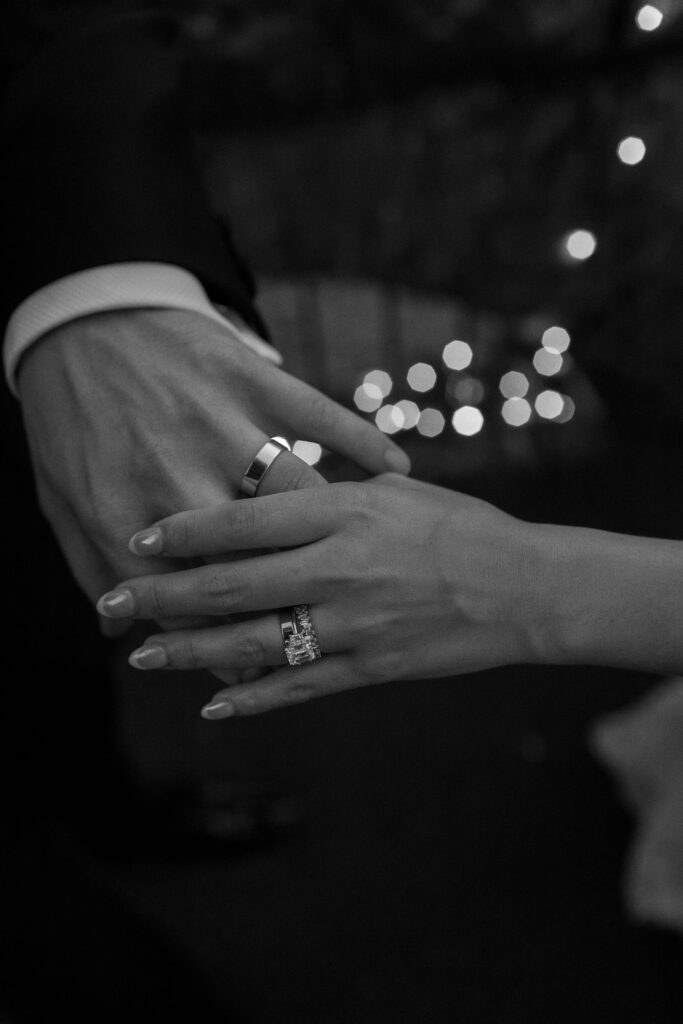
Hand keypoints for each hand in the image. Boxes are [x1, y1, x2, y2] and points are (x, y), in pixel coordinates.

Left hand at [18, 308, 409, 647]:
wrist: (73, 307)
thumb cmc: (63, 413)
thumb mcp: (61, 496)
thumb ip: (92, 563)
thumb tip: (112, 627)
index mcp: (122, 509)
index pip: (185, 601)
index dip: (215, 647)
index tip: (232, 676)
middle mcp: (184, 475)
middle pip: (244, 569)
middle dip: (273, 622)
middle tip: (296, 652)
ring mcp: (228, 424)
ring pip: (295, 502)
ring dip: (335, 527)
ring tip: (350, 585)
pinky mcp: (257, 376)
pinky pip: (322, 414)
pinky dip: (363, 438)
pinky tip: (397, 463)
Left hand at [97, 474, 553, 714]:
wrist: (526, 587)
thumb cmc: (461, 526)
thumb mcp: (394, 492)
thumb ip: (329, 494)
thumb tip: (267, 494)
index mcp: (344, 512)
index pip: (243, 520)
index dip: (183, 531)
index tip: (138, 539)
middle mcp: (339, 568)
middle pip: (231, 584)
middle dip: (162, 597)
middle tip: (111, 604)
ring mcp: (354, 623)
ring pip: (254, 642)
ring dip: (192, 653)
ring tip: (144, 657)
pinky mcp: (372, 667)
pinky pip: (300, 687)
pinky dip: (253, 699)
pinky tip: (214, 707)